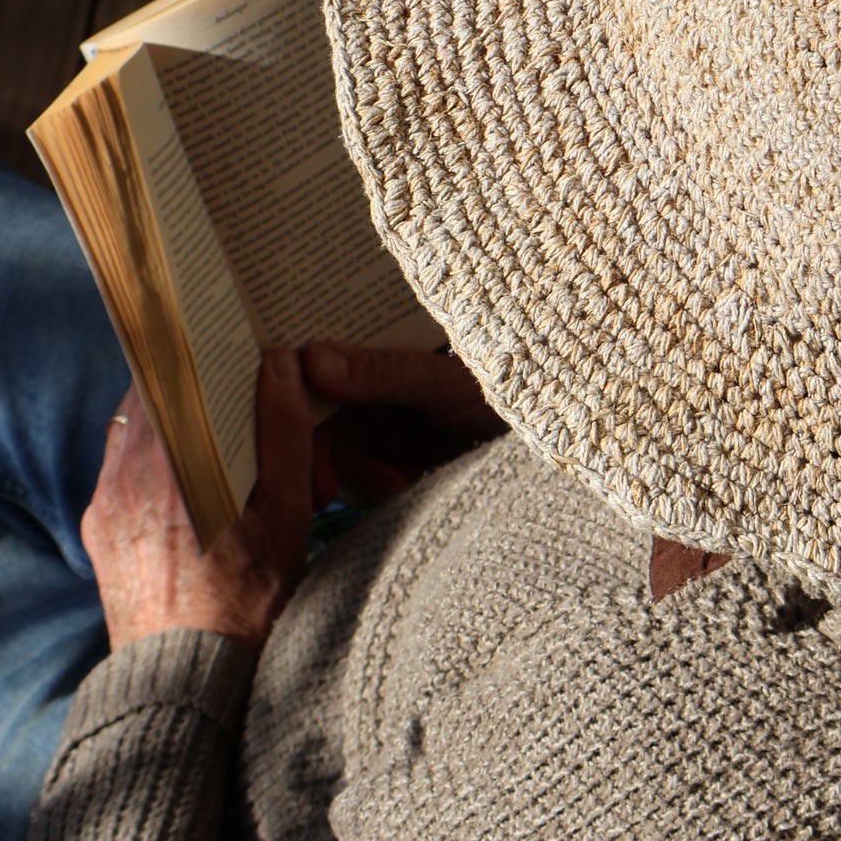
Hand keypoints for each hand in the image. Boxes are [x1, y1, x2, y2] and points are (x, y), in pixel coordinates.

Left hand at [82, 349, 311, 654]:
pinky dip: (154, 463)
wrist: (187, 685)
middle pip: (151, 398)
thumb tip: (279, 363)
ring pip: (135, 434)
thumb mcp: (285, 512)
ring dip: (172, 425)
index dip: (198, 348)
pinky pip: (121, 473)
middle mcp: (124, 475)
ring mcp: (104, 504)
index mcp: (171, 461)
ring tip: (218, 435)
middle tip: (232, 384)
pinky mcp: (97, 531)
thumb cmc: (247, 604)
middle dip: (191, 387)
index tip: (228, 338)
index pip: (170, 370)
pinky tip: (193, 482)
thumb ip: (283, 431)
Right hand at [301, 342, 507, 508]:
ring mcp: (390, 425)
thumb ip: (382, 371)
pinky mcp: (403, 461)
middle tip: (324, 490)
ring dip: (362, 477)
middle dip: (324, 455)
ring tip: (399, 482)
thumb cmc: (510, 390)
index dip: (295, 399)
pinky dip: (383, 489)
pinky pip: (370, 480)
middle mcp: (380, 385)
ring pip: (343, 457)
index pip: (320, 366)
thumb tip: (312, 358)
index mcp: (386, 349)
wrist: (557, 440)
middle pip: (323, 420)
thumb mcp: (447, 380)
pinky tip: (409, 488)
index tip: (283, 434)